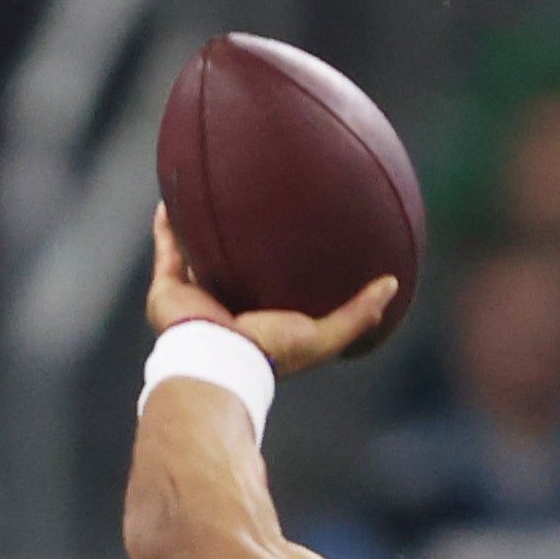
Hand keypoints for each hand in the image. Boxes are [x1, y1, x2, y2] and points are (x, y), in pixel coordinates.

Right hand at [145, 206, 399, 375]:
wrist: (221, 359)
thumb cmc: (271, 352)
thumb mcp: (324, 335)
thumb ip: (358, 313)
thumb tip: (393, 284)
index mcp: (258, 320)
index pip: (270, 290)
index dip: (281, 268)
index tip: (294, 242)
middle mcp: (225, 308)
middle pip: (231, 270)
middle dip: (237, 246)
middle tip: (250, 213)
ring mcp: (196, 298)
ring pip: (196, 258)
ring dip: (199, 233)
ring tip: (206, 199)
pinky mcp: (168, 290)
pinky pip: (167, 250)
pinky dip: (167, 227)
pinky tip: (171, 200)